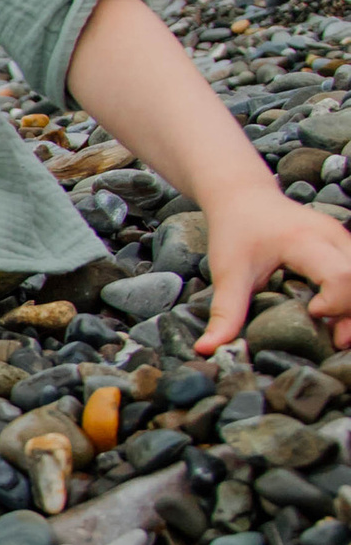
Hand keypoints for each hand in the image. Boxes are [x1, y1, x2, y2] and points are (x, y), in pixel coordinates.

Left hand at [197, 182, 350, 354]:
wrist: (243, 195)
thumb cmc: (235, 231)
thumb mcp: (227, 272)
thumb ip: (225, 312)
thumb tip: (208, 349)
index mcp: (305, 240)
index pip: (340, 275)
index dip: (336, 302)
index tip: (313, 313)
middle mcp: (332, 235)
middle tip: (335, 337)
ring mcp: (342, 237)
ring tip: (338, 332)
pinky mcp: (344, 244)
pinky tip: (338, 316)